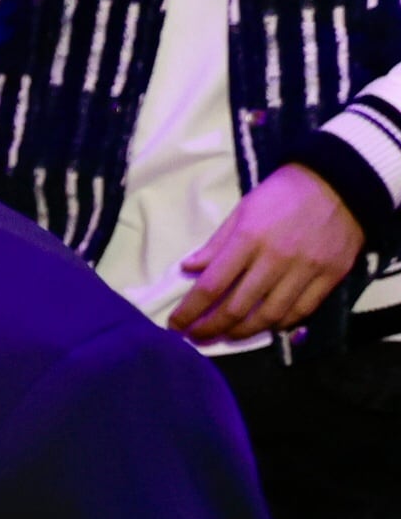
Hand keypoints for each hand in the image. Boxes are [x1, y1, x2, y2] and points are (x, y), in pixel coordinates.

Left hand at [169, 164, 362, 341]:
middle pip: (237, 307)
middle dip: (211, 328)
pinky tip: (265, 326)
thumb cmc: (284, 193)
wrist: (341, 181)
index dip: (190, 311)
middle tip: (196, 337)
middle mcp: (277, 259)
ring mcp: (307, 269)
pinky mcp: (332, 275)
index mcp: (249, 239)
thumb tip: (188, 268)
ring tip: (226, 336)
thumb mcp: (244, 209)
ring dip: (243, 332)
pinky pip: (302, 310)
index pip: (211, 286)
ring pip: (269, 315)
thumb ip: (217, 242)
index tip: (176, 325)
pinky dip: (280, 324)